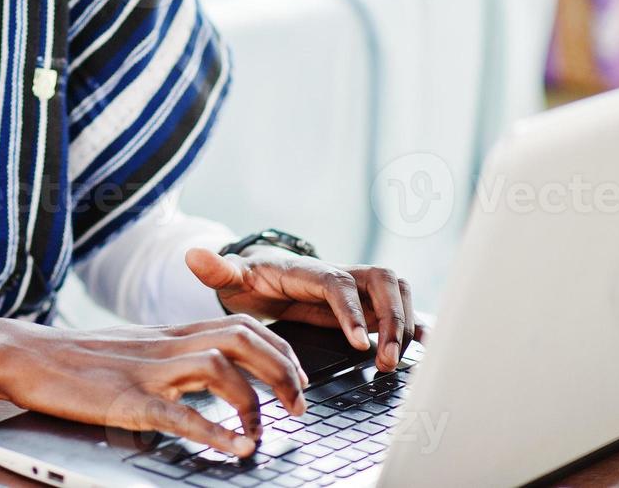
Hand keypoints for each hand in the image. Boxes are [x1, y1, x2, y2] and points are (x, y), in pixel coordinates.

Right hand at [0, 315, 308, 457]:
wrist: (23, 354)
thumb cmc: (74, 359)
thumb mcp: (132, 350)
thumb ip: (169, 358)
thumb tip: (210, 376)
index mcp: (167, 333)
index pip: (239, 324)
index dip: (279, 348)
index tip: (298, 378)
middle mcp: (165, 345)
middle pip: (242, 338)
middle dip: (282, 372)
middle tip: (297, 408)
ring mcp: (146, 371)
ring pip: (220, 368)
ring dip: (253, 401)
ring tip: (264, 432)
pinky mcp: (126, 400)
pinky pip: (178, 414)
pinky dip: (214, 432)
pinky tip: (234, 449)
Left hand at [185, 246, 422, 371]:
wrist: (260, 274)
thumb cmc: (248, 278)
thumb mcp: (230, 277)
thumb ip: (216, 270)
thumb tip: (193, 255)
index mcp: (306, 270)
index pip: (337, 282)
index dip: (351, 310)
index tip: (359, 342)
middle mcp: (337, 273)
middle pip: (380, 280)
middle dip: (389, 317)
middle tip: (382, 359)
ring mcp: (354, 286)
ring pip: (395, 290)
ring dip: (402, 322)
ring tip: (393, 362)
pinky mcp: (364, 303)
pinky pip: (398, 306)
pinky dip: (415, 322)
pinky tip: (425, 347)